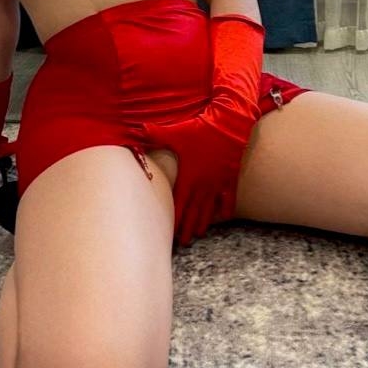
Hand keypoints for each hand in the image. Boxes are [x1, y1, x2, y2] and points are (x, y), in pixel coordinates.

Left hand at [138, 92, 260, 246]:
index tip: (170, 231)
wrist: (230, 125)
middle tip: (183, 242)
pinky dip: (225, 209)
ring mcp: (217, 183)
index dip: (174, 218)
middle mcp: (202, 184)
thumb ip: (156, 134)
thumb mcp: (176, 131)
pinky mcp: (230, 178)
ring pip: (209, 209)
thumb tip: (138, 128)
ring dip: (203, 223)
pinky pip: (228, 198)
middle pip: (193, 212)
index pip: (178, 203)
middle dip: (187, 227)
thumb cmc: (201, 128)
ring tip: (199, 234)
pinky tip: (224, 218)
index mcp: (188, 176)